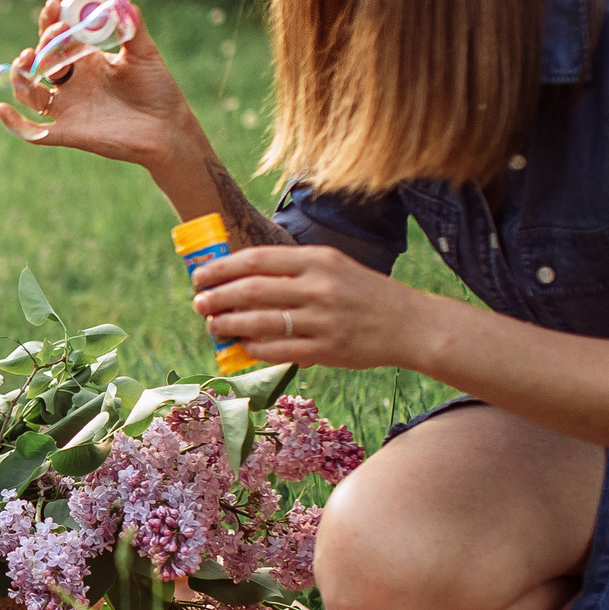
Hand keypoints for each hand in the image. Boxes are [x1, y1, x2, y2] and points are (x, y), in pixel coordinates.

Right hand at [0, 0, 207, 170]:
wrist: (169, 128)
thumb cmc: (158, 90)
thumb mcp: (143, 51)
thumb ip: (128, 21)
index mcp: (85, 60)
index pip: (58, 38)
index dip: (51, 21)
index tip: (54, 4)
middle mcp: (71, 83)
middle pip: (42, 61)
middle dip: (43, 44)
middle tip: (57, 30)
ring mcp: (67, 108)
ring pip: (30, 93)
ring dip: (21, 76)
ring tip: (27, 60)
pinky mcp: (67, 133)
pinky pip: (32, 131)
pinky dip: (13, 124)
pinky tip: (1, 108)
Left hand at [192, 244, 439, 371]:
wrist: (409, 324)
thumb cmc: (364, 293)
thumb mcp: (333, 266)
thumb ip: (293, 269)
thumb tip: (241, 277)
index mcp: (318, 259)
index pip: (257, 259)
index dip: (222, 268)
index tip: (200, 276)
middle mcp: (318, 287)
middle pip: (251, 290)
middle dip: (216, 298)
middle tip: (198, 303)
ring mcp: (322, 320)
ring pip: (258, 322)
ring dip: (228, 325)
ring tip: (214, 325)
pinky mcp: (325, 349)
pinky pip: (276, 350)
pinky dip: (253, 348)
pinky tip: (242, 346)